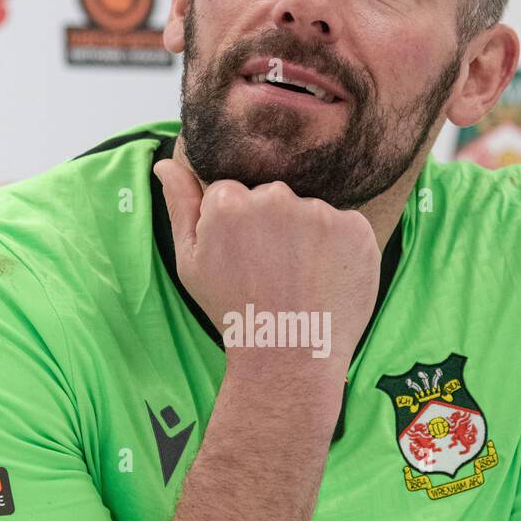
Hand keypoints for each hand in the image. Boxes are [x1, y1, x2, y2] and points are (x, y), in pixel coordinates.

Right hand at [154, 158, 380, 379]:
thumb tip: (165, 163)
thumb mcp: (192, 264)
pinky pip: (346, 226)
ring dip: (308, 238)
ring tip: (301, 281)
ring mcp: (319, 212)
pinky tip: (326, 280)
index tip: (243, 262)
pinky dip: (340, 250)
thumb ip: (181, 207)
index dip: (238, 230)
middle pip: (274, 198)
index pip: (235, 195)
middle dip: (274, 227)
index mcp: (229, 202)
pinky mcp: (355, 229)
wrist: (288, 358)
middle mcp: (275, 197)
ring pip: (310, 212)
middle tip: (273, 274)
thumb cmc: (234, 313)